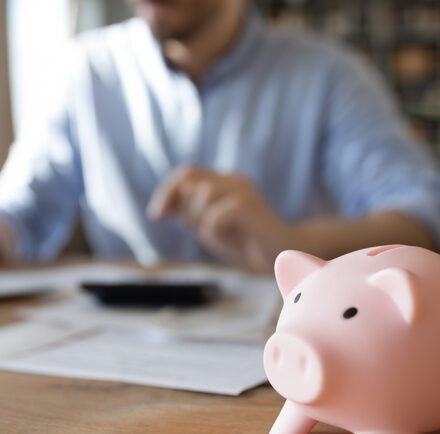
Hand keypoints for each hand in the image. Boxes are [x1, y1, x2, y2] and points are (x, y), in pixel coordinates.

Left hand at [147, 166, 295, 270]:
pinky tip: (228, 238)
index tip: (156, 216)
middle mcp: (233, 180)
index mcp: (223, 181)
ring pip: (203, 194)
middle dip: (184, 210)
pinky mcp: (250, 206)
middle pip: (190, 181)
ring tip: (217, 234)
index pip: (187, 172)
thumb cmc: (245, 241)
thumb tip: (161, 207)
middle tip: (200, 231)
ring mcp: (243, 190)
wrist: (282, 254)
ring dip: (200, 220)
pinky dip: (214, 229)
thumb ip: (188, 213)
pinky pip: (216, 214)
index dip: (166, 191)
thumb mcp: (209, 227)